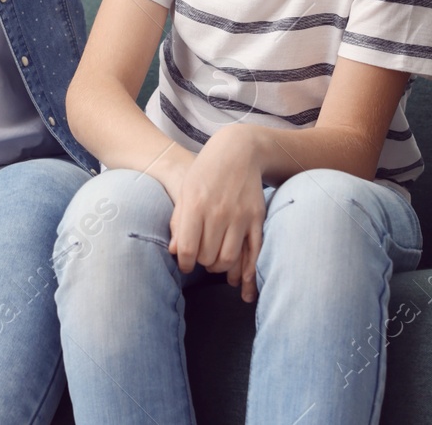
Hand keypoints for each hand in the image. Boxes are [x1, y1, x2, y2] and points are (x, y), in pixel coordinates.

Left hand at [168, 126, 265, 302]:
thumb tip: (174, 251)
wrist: (239, 150)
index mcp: (195, 204)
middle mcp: (218, 212)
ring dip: (221, 267)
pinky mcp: (257, 218)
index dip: (184, 263)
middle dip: (202, 263)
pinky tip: (241, 281)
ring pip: (229, 259)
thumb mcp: (186, 190)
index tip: (185, 263)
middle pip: (208, 257)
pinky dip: (247, 271)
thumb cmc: (206, 171)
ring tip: (215, 262)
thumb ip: (179, 221)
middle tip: (201, 258)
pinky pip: (253, 252)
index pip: (187, 249)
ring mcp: (240, 216)